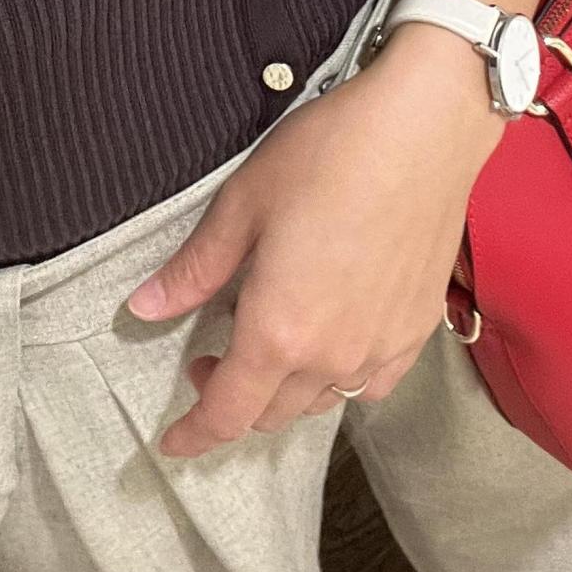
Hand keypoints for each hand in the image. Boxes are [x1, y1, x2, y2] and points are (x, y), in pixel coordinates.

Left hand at [122, 26, 506, 456]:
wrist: (424, 129)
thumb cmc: (330, 155)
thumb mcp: (244, 204)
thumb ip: (196, 267)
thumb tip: (146, 307)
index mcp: (278, 331)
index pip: (227, 413)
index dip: (195, 436)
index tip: (174, 442)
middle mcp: (332, 356)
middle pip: (272, 413)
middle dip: (232, 400)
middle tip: (210, 356)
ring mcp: (381, 346)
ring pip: (321, 402)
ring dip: (284, 391)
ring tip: (268, 344)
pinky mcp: (419, 328)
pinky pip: (371, 384)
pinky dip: (340, 381)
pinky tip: (333, 344)